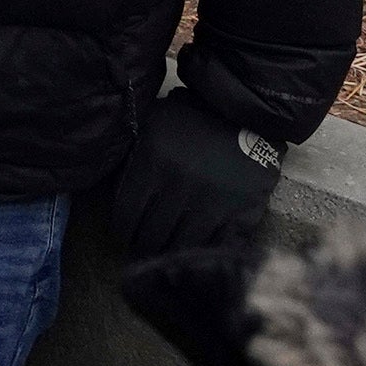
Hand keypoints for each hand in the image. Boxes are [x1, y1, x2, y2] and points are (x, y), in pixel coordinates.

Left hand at [107, 92, 285, 260]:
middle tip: (142, 249)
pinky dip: (204, 251)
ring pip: (183, 245)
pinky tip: (195, 252)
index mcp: (153, 160)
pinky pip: (217, 245)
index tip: (122, 236)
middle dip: (144, 245)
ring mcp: (213, 201)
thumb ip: (134, 154)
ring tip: (165, 253)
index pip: (127, 211)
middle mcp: (180, 184)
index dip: (121, 229)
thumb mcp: (153, 123)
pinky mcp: (242, 212)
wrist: (248, 112)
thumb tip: (116, 190)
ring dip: (171, 253)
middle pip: (153, 233)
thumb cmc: (192, 116)